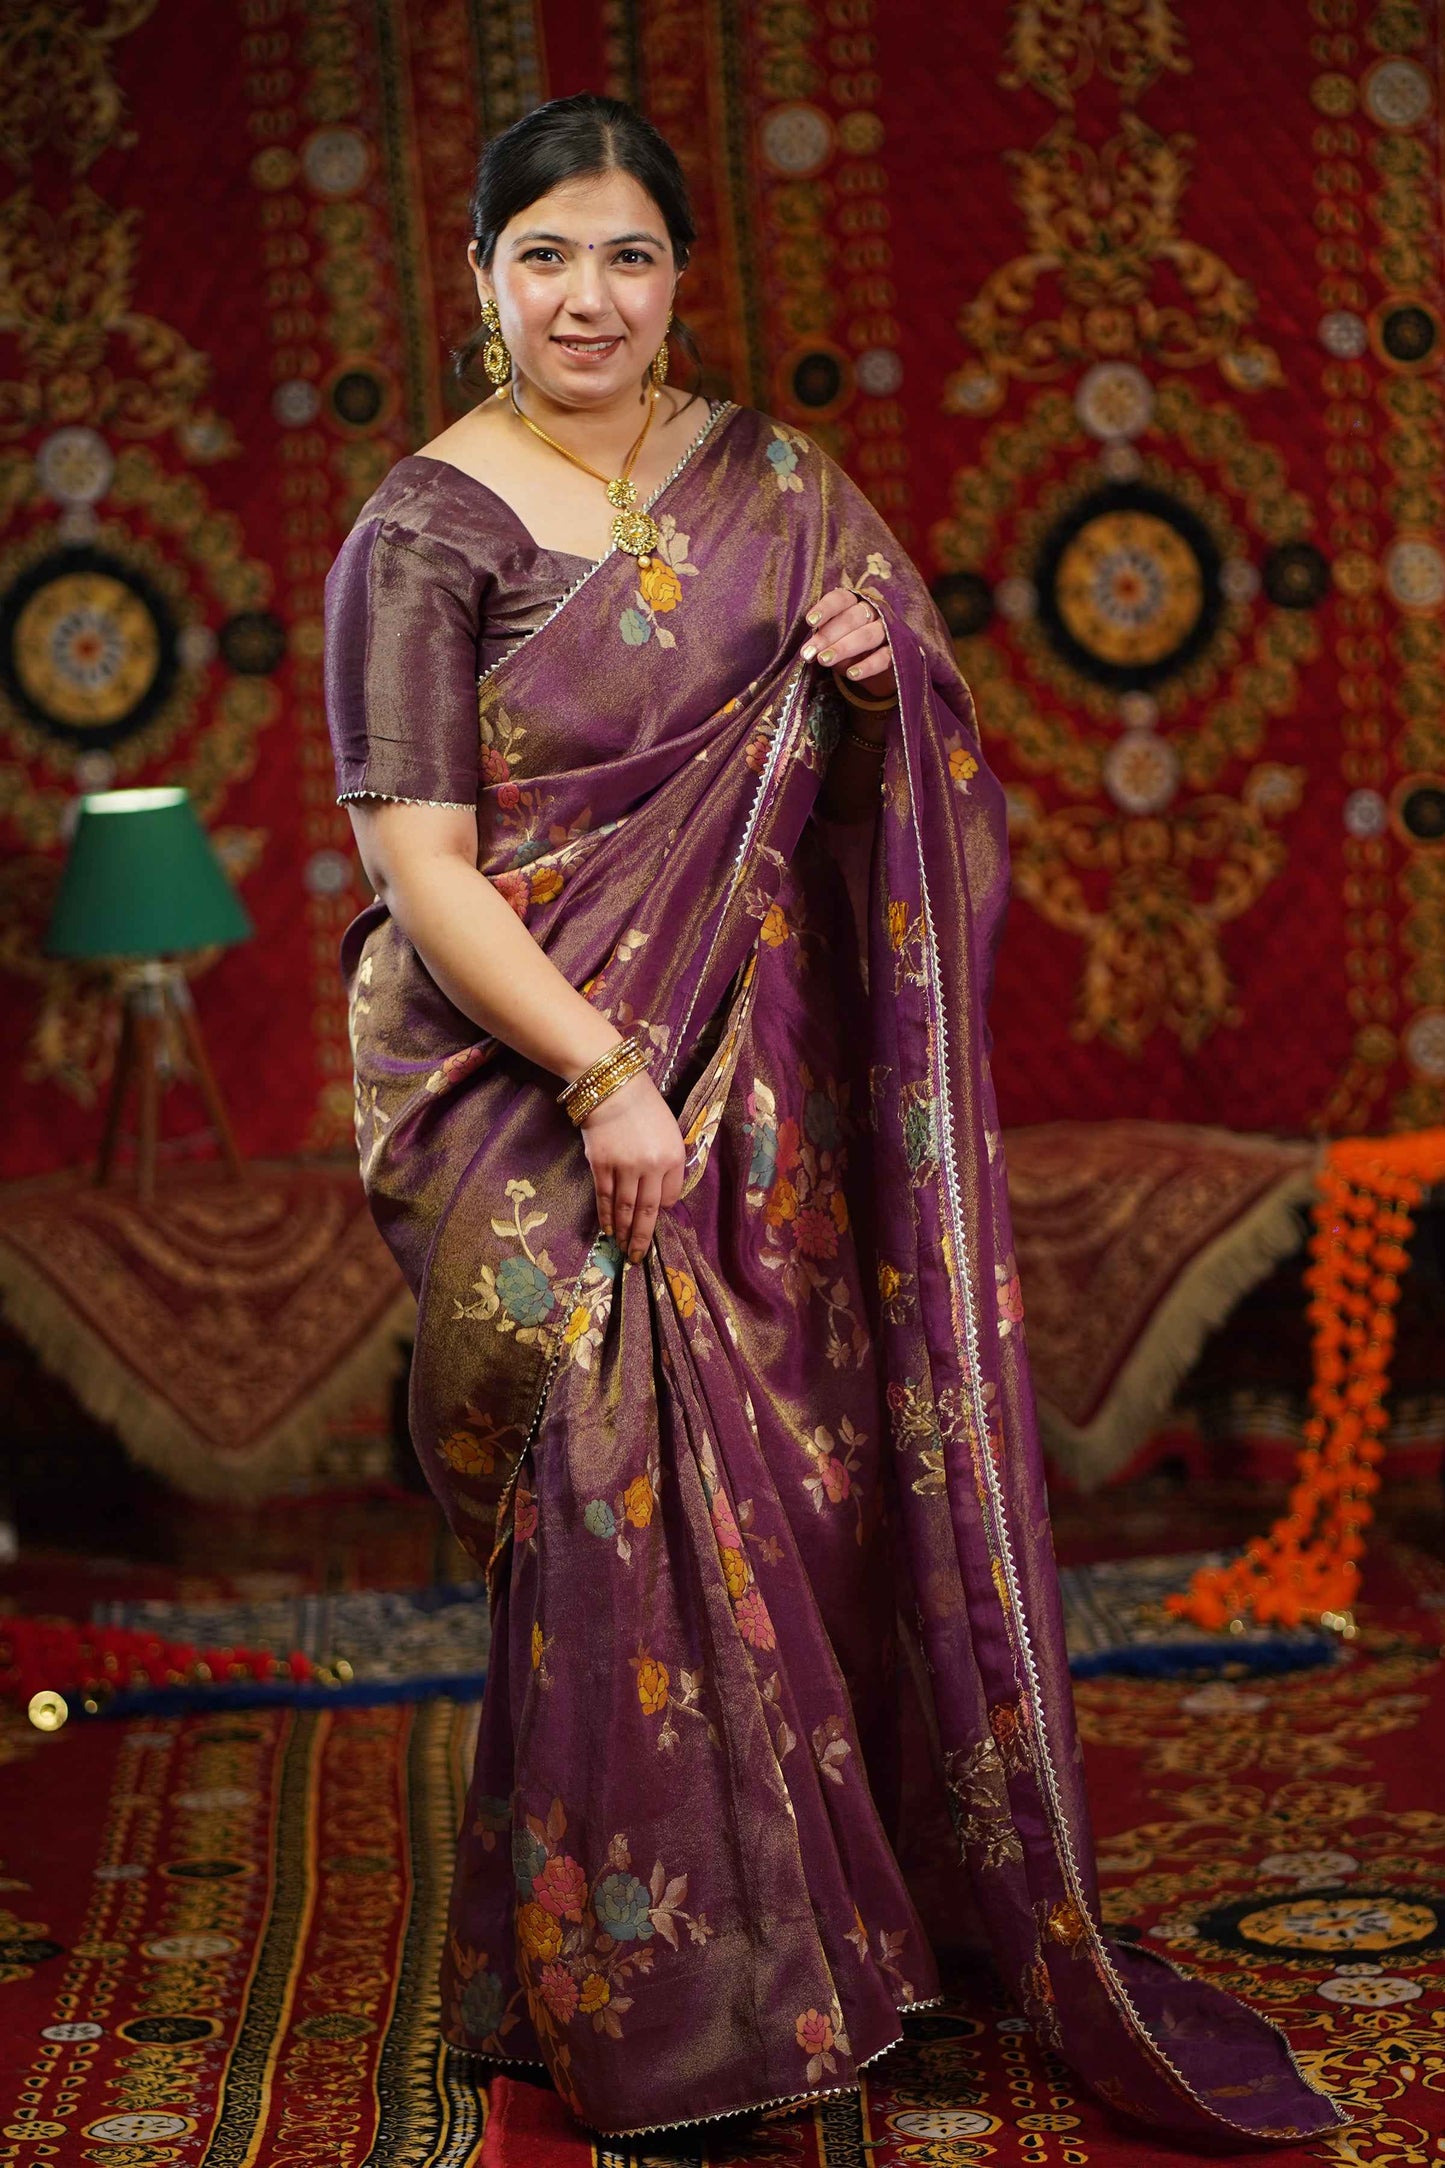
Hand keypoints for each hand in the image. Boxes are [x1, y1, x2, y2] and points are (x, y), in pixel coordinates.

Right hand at [579, 1068, 685, 1263]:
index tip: (655, 1215)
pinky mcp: (601, 1165)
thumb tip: (659, 1193)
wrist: (612, 1086)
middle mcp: (651, 1166)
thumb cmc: (644, 1105)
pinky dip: (607, 1217)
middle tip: (638, 1256)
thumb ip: (667, 1161)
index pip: (671, 1196)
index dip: (663, 1208)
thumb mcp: (668, 1130)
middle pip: (648, 1211)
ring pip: (626, 1209)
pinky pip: (605, 1198)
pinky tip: (608, 1230)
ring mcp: (625, 1167)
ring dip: (624, 1232)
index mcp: (673, 1156)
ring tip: (623, 1249)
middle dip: (643, 1237)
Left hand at [801, 588, 894, 695]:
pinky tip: (852, 674)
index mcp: (856, 602)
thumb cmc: (849, 649)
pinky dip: (867, 665)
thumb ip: (825, 642)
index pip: (841, 598)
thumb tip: (810, 650)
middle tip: (809, 652)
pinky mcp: (899, 651)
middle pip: (852, 618)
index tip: (810, 622)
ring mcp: (889, 629)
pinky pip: (884, 657)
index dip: (826, 608)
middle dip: (828, 635)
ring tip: (824, 660)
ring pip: (867, 635)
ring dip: (844, 647)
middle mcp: (875, 611)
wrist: (879, 670)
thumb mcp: (835, 643)